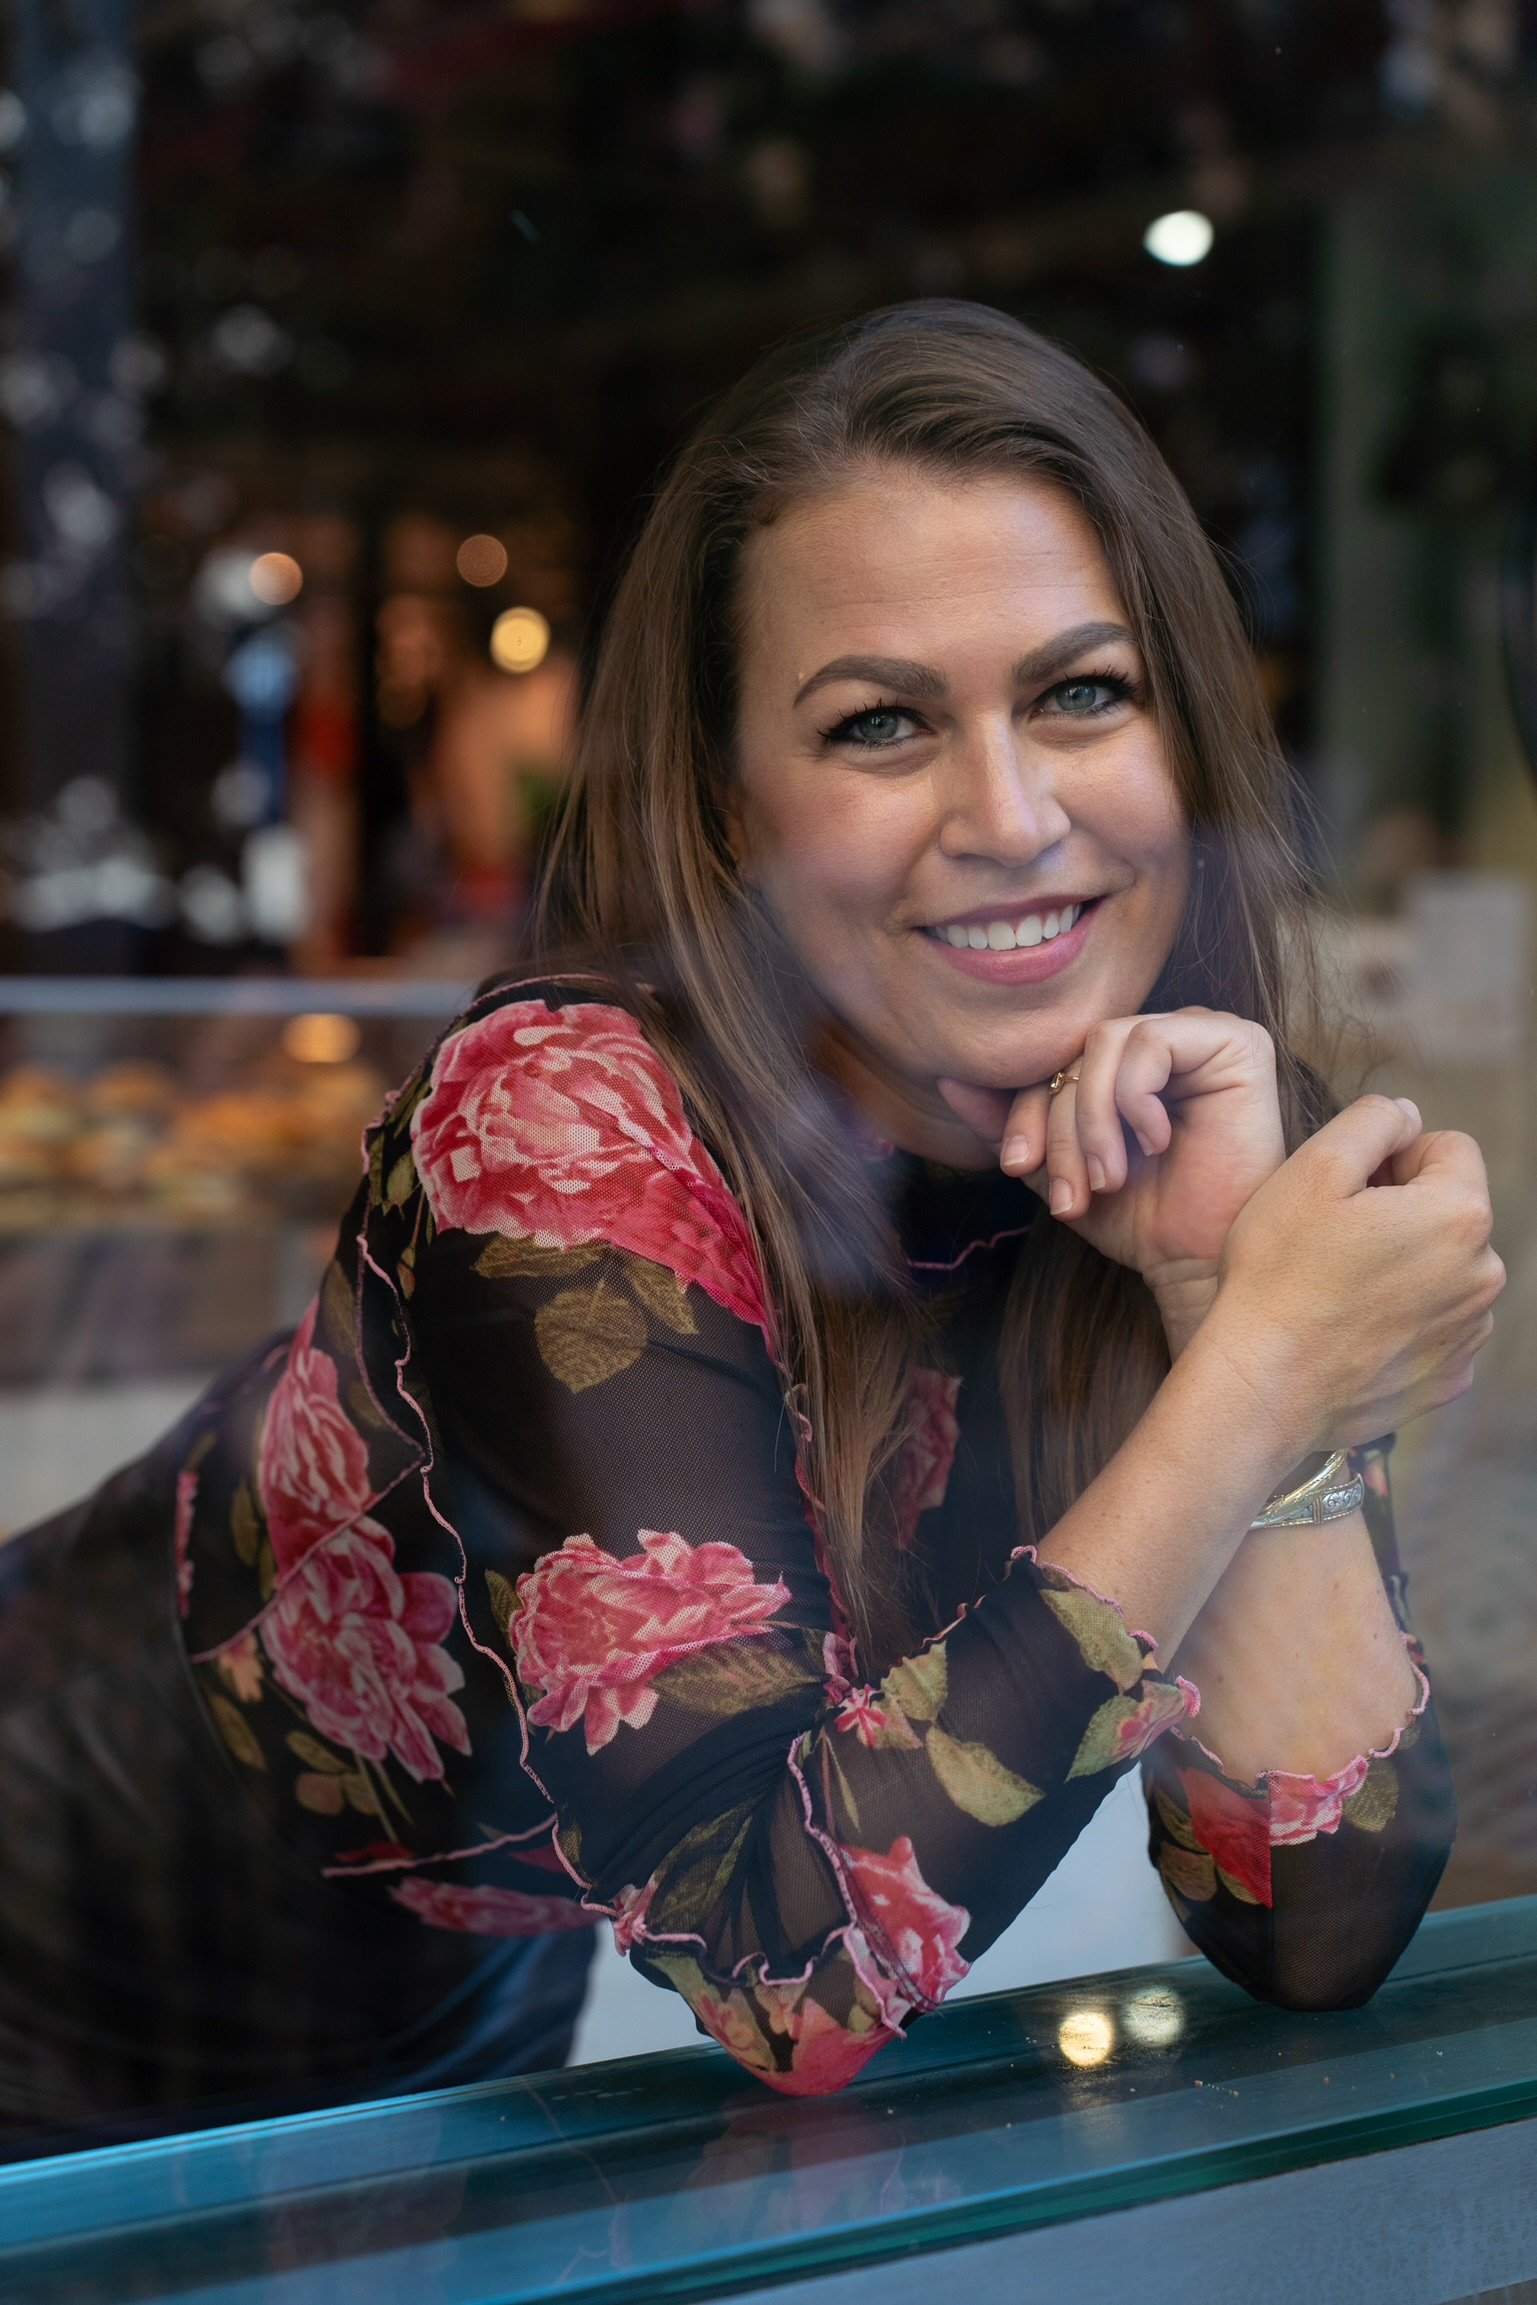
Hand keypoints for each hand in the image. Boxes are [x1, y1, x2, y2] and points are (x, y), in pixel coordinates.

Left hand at [938, 1008, 1285, 1345]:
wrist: (1194, 1263)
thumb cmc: (1137, 1218)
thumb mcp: (1055, 1168)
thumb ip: (1010, 1123)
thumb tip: (949, 1077)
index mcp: (1126, 1062)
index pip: (1054, 1060)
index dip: (1024, 1109)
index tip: (1016, 1167)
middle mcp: (1165, 1038)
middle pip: (1076, 1053)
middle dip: (1060, 1128)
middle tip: (1069, 1194)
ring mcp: (1202, 1034)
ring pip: (1105, 1043)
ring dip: (1093, 1121)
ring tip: (1108, 1179)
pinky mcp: (1237, 1042)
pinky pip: (1150, 1042)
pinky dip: (1136, 1100)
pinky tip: (1159, 1144)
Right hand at [1204, 1095, 1504, 1459]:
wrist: (1263, 1386)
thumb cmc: (1279, 1274)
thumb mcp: (1312, 1169)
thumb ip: (1372, 1122)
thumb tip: (1406, 1117)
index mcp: (1459, 1215)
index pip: (1451, 1149)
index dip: (1394, 1156)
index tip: (1348, 1188)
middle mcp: (1482, 1274)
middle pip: (1449, 1210)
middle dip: (1402, 1211)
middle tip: (1334, 1237)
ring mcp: (1469, 1332)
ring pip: (1443, 1268)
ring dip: (1405, 1265)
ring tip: (1339, 1286)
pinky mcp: (1449, 1377)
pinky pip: (1435, 1324)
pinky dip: (1403, 1319)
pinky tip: (1352, 1327)